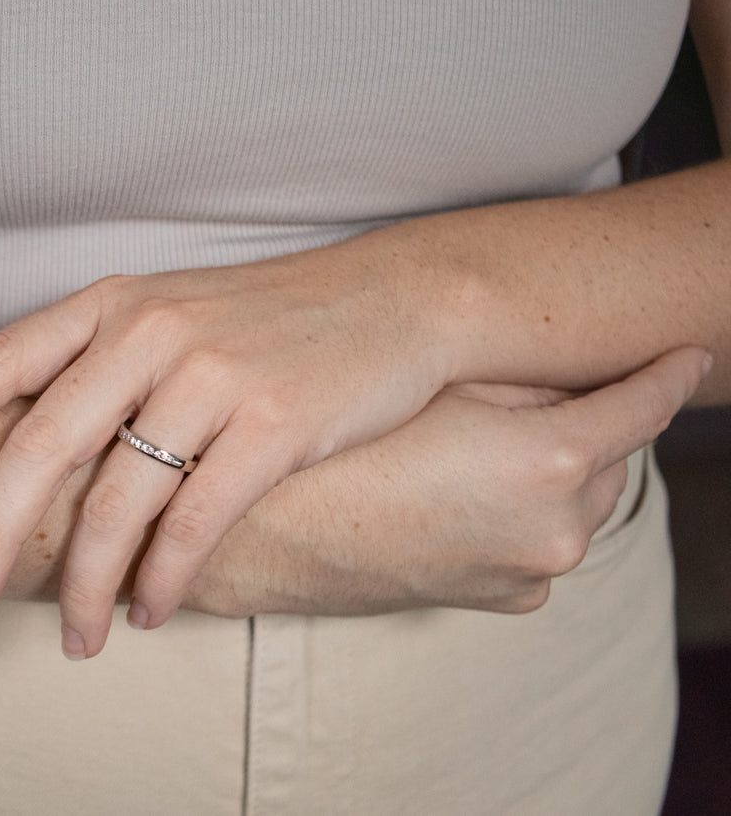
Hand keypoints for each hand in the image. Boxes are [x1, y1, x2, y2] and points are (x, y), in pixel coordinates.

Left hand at [0, 249, 450, 657]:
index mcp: (115, 304)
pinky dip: (165, 579)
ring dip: (89, 583)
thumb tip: (29, 449)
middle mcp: (151, 332)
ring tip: (78, 636)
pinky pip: (196, 522)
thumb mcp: (173, 314)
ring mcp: (212, 375)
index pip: (2, 356)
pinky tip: (151, 613)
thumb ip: (103, 364)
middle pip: (42, 444)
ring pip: (119, 500)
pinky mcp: (273, 423)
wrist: (389, 302)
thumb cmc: (267, 320)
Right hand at [186, 346, 711, 618]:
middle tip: (539, 390)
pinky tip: (462, 492)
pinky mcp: (498, 599)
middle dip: (587, 423)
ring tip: (483, 443)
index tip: (688, 354)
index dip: (669, 374)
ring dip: (551, 472)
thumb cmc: (333, 446)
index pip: (643, 407)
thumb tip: (567, 376)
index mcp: (548, 460)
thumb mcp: (431, 384)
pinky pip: (535, 544)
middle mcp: (555, 528)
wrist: (265, 535)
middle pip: (607, 458)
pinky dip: (520, 517)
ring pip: (572, 504)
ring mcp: (528, 572)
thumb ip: (522, 379)